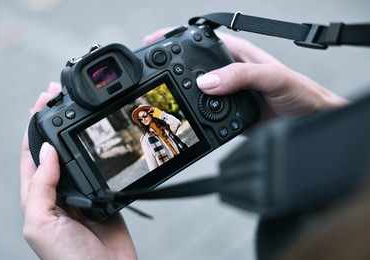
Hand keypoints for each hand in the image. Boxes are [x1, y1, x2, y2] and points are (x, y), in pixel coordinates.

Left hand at [20, 82, 136, 259]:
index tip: (43, 101)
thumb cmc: (69, 259)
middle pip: (54, 148)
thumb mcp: (42, 223)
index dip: (34, 125)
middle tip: (58, 95)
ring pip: (76, 154)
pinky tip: (101, 140)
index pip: (32, 153)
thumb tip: (49, 152)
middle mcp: (57, 192)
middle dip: (54, 121)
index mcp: (36, 196)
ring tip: (78, 109)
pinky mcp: (102, 195)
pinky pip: (99, 168)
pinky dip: (99, 151)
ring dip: (76, 132)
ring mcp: (80, 192)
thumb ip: (41, 187)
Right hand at [144, 30, 348, 120]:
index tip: (155, 43)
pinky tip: (187, 118)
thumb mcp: (273, 77)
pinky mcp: (226, 115)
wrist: (309, 120)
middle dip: (170, 69)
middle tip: (153, 74)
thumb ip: (242, 76)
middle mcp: (228, 72)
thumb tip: (207, 82)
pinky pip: (204, 114)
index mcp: (236, 53)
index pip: (200, 40)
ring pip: (195, 91)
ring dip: (180, 95)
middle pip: (192, 67)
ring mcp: (226, 94)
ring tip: (166, 99)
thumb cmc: (300, 91)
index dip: (175, 38)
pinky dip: (193, 116)